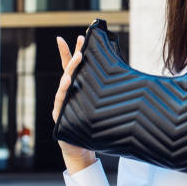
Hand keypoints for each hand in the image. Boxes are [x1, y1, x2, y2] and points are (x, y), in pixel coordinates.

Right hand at [52, 35, 95, 173]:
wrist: (80, 149)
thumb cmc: (91, 125)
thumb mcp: (99, 104)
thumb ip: (105, 91)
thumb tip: (127, 76)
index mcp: (75, 89)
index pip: (73, 67)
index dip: (73, 51)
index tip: (80, 36)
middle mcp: (66, 94)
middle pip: (68, 71)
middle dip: (73, 56)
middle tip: (80, 44)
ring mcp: (61, 104)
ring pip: (64, 85)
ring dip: (70, 71)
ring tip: (77, 59)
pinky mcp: (60, 117)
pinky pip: (60, 102)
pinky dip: (63, 92)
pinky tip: (66, 82)